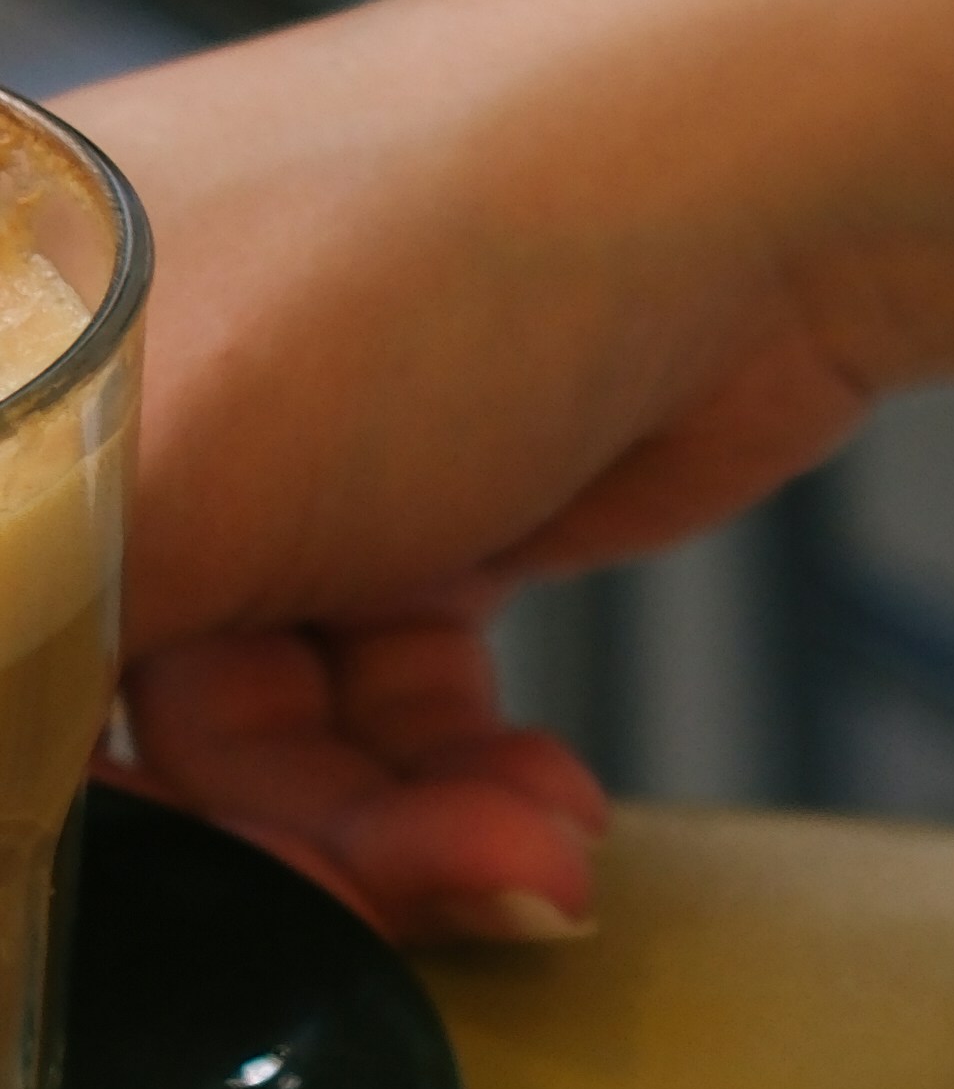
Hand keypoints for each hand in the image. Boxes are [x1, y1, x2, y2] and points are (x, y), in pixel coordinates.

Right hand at [70, 0, 953, 941]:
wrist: (745, 197)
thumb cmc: (426, 262)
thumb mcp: (161, 475)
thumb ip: (32, 633)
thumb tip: (13, 770)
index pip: (5, 620)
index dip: (52, 780)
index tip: (158, 885)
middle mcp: (112, 409)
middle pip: (116, 710)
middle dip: (269, 829)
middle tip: (379, 891)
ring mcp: (267, 467)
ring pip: (271, 737)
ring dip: (394, 828)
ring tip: (522, 849)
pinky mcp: (410, 524)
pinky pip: (386, 714)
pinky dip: (456, 780)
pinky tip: (538, 811)